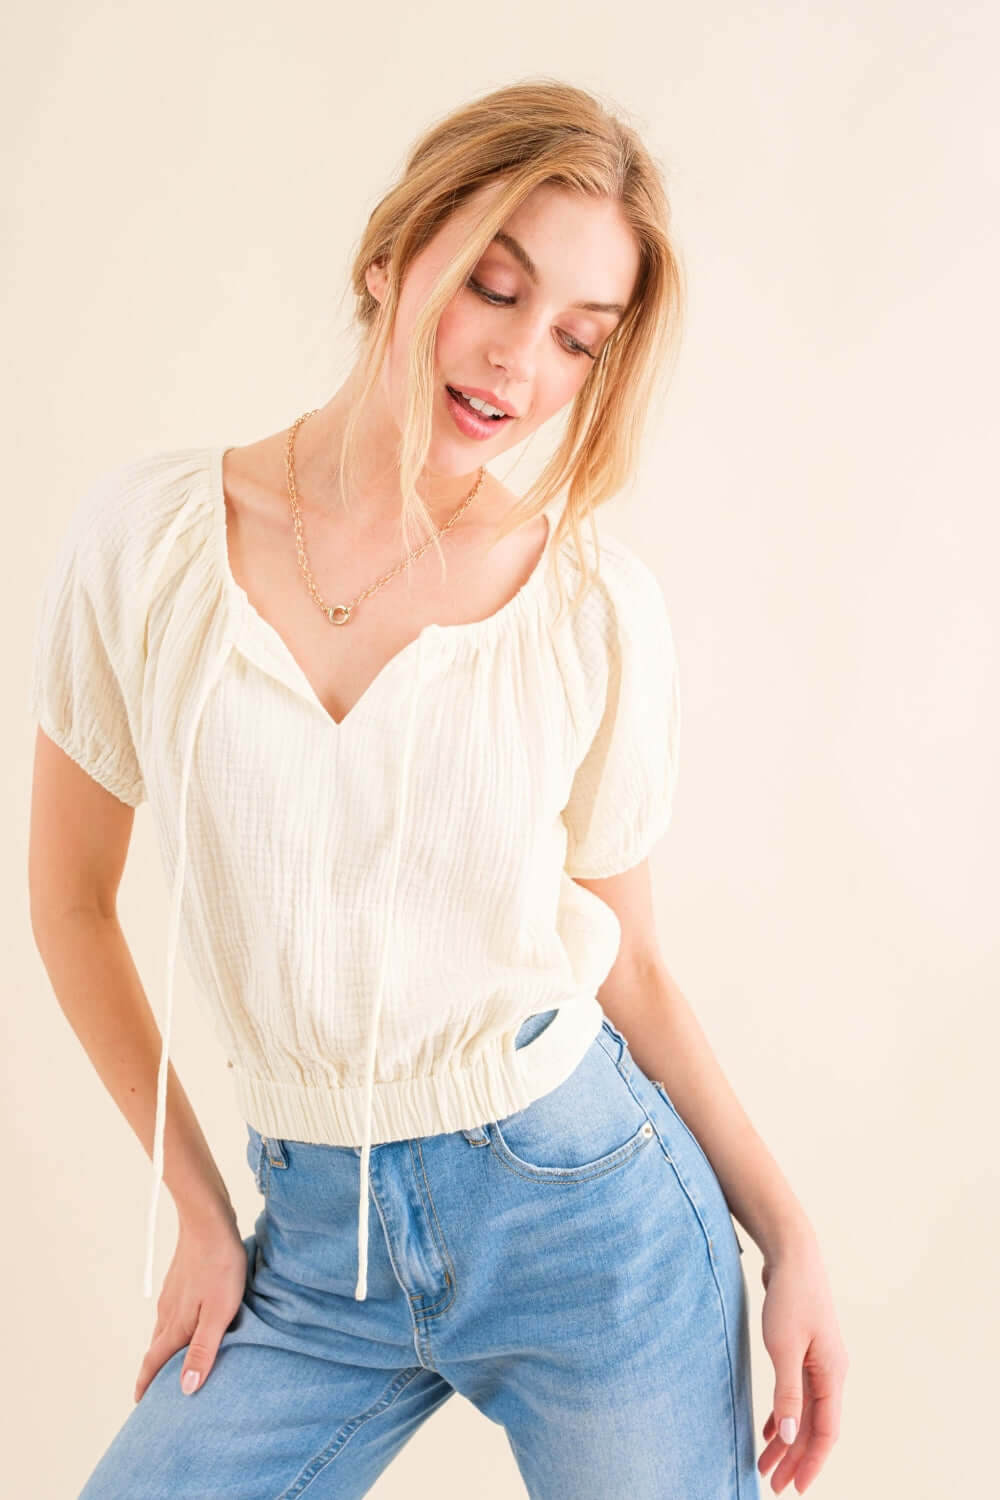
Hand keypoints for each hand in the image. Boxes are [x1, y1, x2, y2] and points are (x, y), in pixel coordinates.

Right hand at [133, 1209, 247, 1402]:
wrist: (208, 1221)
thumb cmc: (220, 1265)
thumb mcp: (219, 1312)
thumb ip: (204, 1349)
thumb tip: (185, 1388)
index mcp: (176, 1325)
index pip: (155, 1362)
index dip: (147, 1385)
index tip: (139, 1404)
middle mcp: (168, 1312)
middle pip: (157, 1349)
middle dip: (154, 1372)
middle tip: (155, 1392)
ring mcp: (172, 1295)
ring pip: (164, 1330)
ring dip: (165, 1350)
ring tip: (172, 1363)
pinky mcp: (180, 1281)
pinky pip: (173, 1313)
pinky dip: (175, 1329)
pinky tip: (187, 1324)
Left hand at [757, 1234, 848, 1493]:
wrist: (793, 1254)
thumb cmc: (790, 1297)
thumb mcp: (784, 1347)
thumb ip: (788, 1392)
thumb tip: (792, 1436)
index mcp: (832, 1373)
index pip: (826, 1430)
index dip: (812, 1461)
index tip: (797, 1487)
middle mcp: (831, 1372)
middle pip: (815, 1425)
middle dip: (795, 1457)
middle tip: (773, 1484)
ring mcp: (819, 1361)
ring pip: (805, 1411)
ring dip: (787, 1439)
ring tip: (766, 1464)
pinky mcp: (805, 1351)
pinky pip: (797, 1393)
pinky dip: (784, 1414)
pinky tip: (770, 1431)